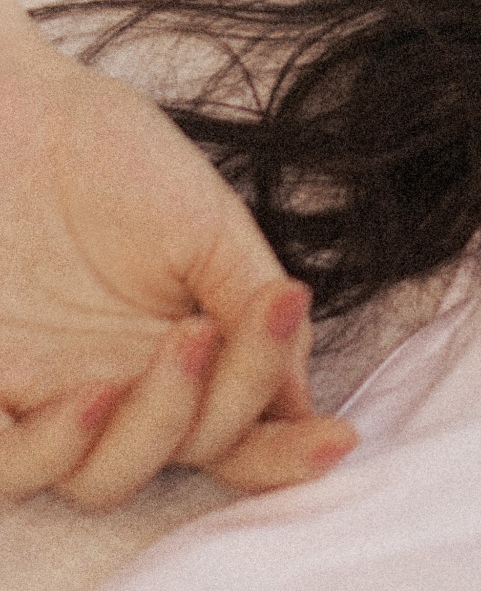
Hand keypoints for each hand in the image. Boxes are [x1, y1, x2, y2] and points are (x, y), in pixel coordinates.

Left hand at [0, 0, 355, 505]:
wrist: (20, 108)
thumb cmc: (109, 154)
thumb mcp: (209, 224)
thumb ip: (253, 305)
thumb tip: (300, 396)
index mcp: (178, 355)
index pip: (236, 434)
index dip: (286, 453)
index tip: (339, 439)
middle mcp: (117, 389)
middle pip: (179, 460)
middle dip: (220, 413)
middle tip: (216, 329)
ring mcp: (47, 394)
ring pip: (100, 482)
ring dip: (151, 433)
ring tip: (178, 346)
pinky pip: (11, 466)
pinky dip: (55, 448)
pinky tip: (90, 396)